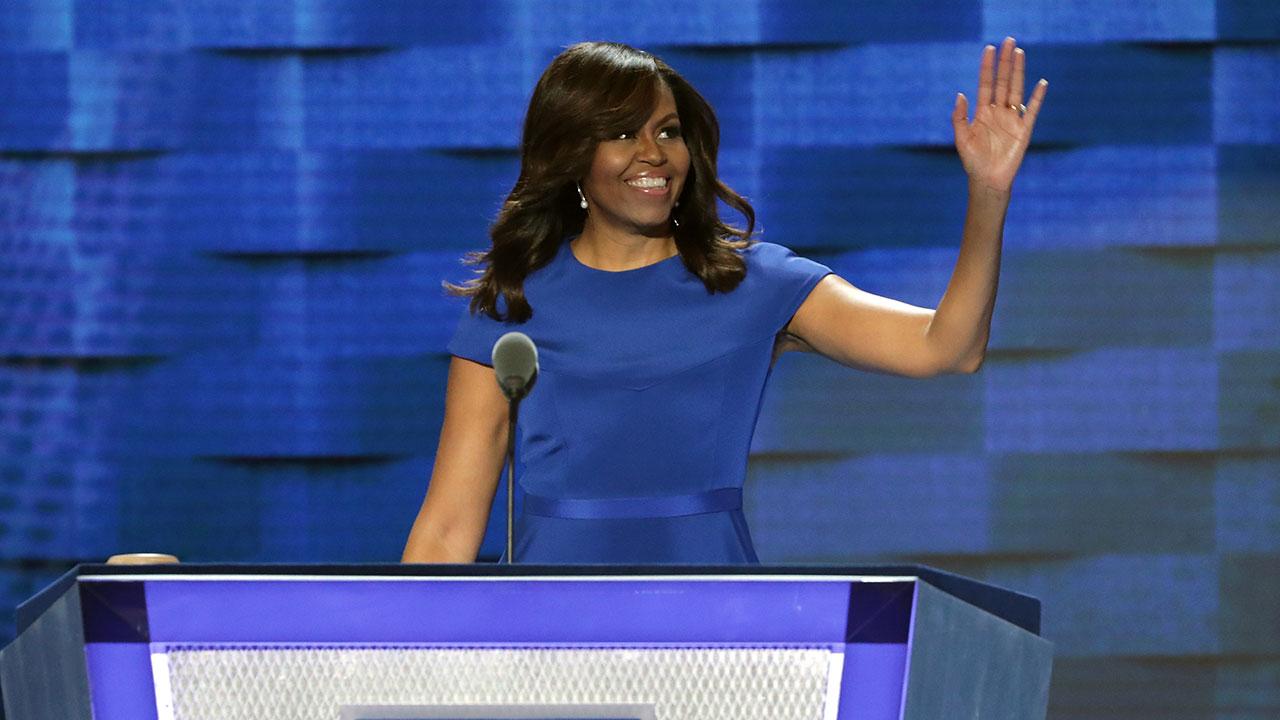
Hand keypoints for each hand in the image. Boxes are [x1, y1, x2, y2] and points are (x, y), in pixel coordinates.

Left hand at [952, 37, 1047, 193]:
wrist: (988, 181)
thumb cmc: (973, 162)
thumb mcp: (961, 139)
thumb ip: (959, 117)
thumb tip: (960, 94)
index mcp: (982, 112)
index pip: (985, 84)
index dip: (987, 67)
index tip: (988, 49)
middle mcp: (998, 112)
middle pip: (1003, 82)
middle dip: (1005, 62)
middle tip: (1008, 41)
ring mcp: (1012, 119)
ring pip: (1016, 90)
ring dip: (1018, 72)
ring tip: (1019, 53)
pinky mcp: (1023, 130)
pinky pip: (1031, 111)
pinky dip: (1037, 97)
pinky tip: (1041, 83)